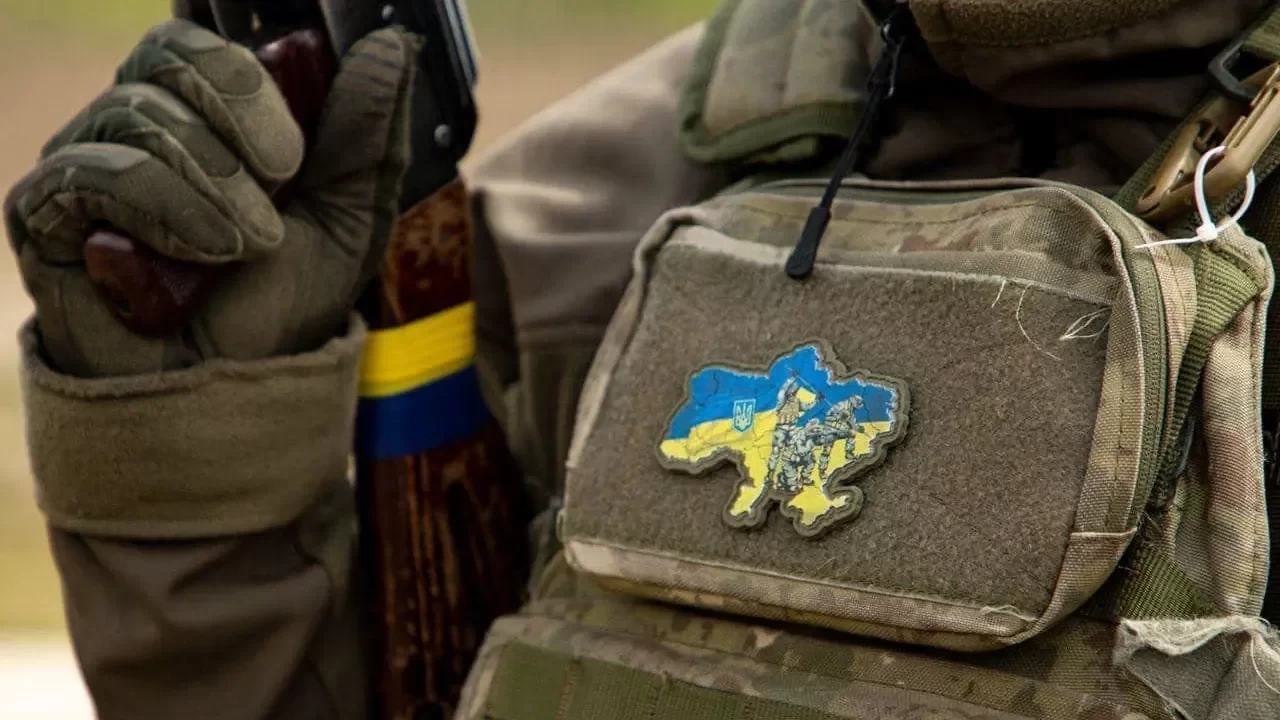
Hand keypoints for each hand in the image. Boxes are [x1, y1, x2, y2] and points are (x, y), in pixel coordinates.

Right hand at [5, 19, 413, 376]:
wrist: (232, 392)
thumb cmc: (282, 305)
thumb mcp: (350, 217)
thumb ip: (371, 134)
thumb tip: (391, 44)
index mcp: (201, 116)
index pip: (197, 42)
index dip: (244, 77)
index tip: (293, 154)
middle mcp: (135, 127)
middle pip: (162, 58)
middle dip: (236, 116)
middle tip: (281, 182)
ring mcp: (85, 165)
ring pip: (134, 115)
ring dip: (211, 182)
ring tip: (250, 246)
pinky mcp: (44, 214)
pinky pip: (86, 171)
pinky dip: (159, 206)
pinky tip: (202, 254)